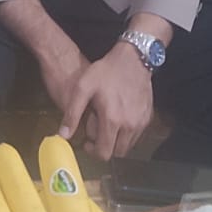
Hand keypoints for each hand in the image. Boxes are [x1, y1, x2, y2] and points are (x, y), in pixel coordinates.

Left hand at [45, 43, 153, 162]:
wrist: (133, 59)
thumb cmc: (106, 71)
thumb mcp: (83, 87)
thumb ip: (72, 112)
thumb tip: (63, 135)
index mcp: (112, 120)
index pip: (104, 153)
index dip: (93, 151)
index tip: (86, 142)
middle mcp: (130, 125)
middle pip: (116, 153)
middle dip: (104, 147)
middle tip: (95, 134)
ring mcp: (141, 122)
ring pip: (128, 146)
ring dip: (116, 142)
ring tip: (106, 125)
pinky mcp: (148, 117)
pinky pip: (136, 135)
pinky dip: (127, 134)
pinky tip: (118, 119)